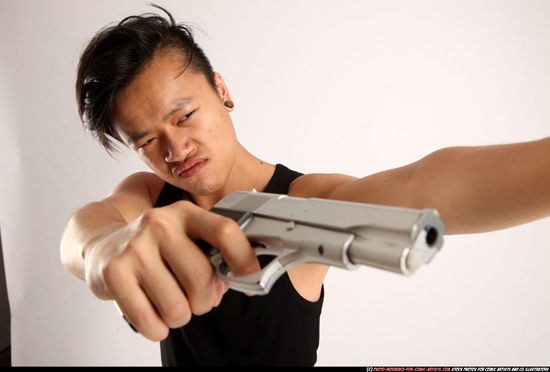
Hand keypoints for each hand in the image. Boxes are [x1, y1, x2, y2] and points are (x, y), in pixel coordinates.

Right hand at [83, 200, 259, 340]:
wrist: (102, 245)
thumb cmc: (154, 248)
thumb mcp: (183, 238)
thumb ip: (211, 255)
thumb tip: (234, 282)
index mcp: (184, 213)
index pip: (225, 231)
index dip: (244, 259)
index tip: (249, 278)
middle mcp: (159, 224)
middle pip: (201, 278)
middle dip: (204, 301)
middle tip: (196, 301)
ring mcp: (135, 248)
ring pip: (177, 307)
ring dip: (180, 316)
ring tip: (169, 304)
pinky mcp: (113, 273)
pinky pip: (150, 321)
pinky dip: (157, 329)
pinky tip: (152, 314)